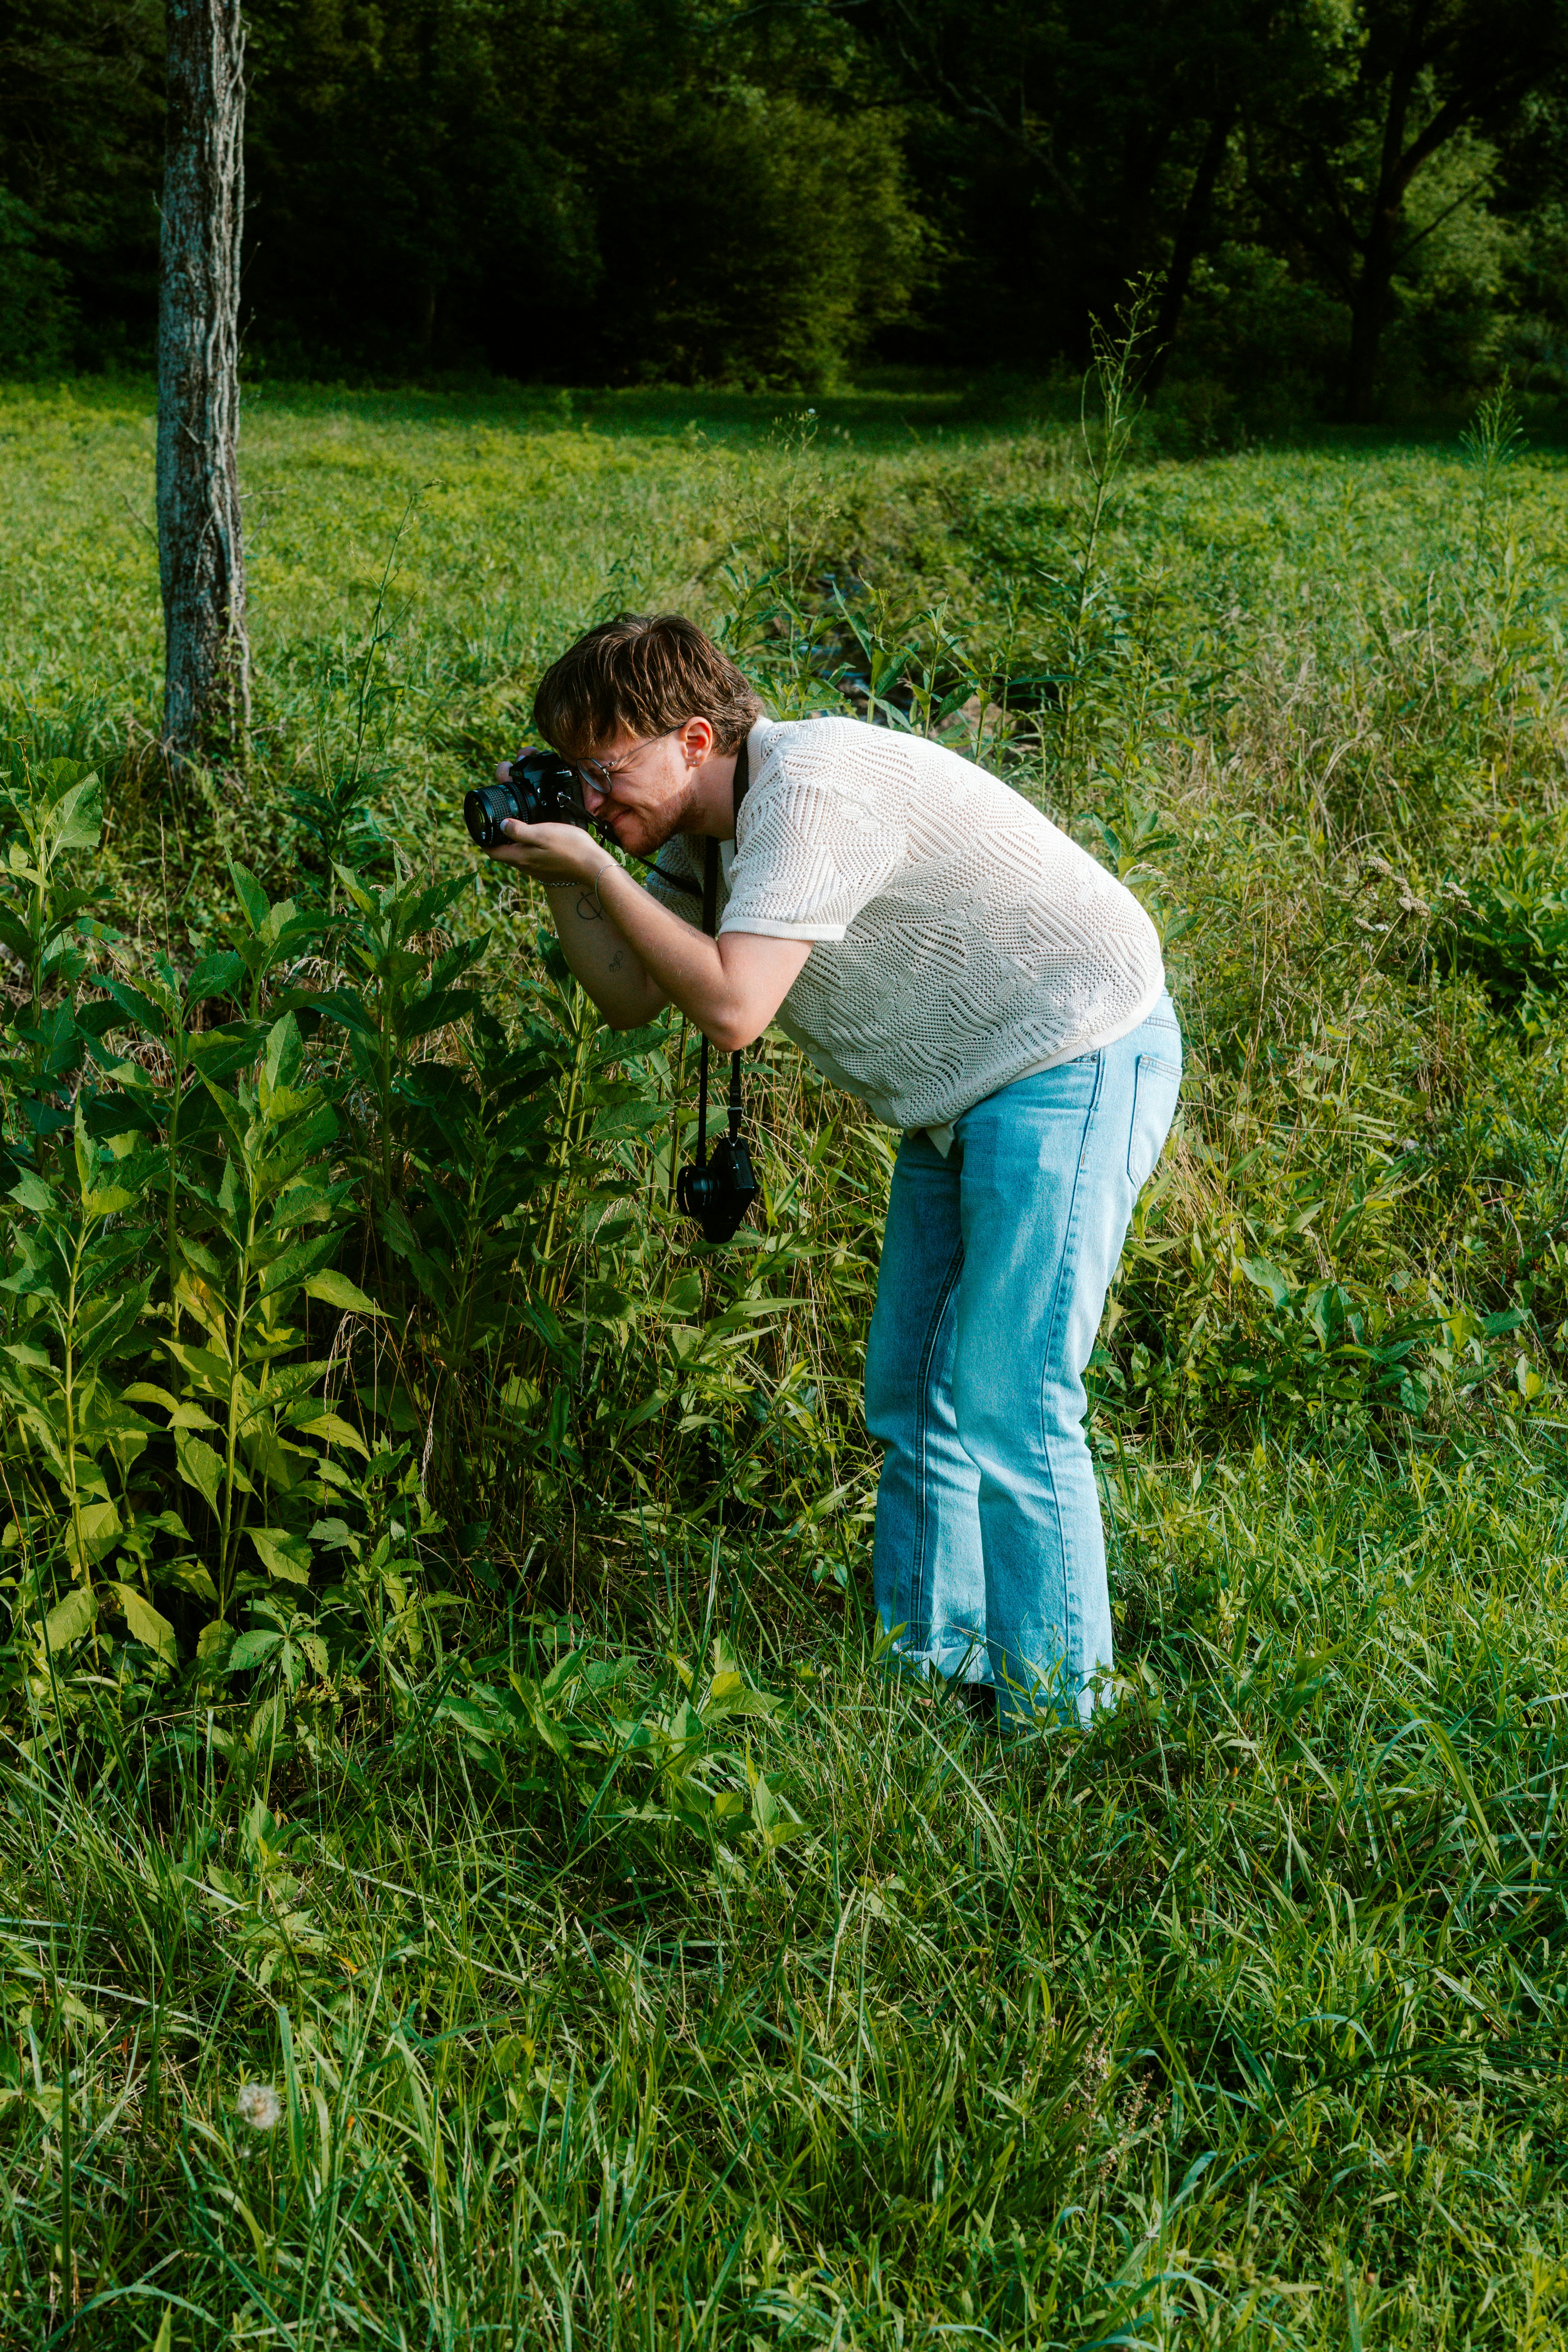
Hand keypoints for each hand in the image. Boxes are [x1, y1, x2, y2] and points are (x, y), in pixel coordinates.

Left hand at [485, 817, 610, 886]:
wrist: (592, 866)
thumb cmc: (569, 848)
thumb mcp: (542, 833)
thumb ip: (519, 830)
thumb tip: (501, 825)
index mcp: (520, 857)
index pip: (493, 852)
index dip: (483, 842)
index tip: (480, 830)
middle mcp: (526, 866)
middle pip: (504, 855)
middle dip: (497, 842)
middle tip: (495, 826)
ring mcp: (537, 870)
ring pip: (517, 857)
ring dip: (512, 846)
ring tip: (514, 830)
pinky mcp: (548, 870)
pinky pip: (531, 859)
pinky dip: (526, 849)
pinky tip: (536, 840)